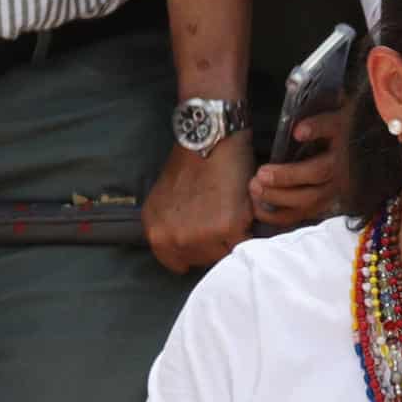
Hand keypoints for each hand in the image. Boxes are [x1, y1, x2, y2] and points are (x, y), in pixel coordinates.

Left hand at [143, 137, 253, 272]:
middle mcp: (171, 237)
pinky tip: (243, 209)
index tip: (205, 234)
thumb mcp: (166, 199)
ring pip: (224, 254)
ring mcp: (198, 235)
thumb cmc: (191, 163)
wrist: (210, 138)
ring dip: (232, 238)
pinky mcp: (226, 228)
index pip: (178, 263)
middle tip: (221, 217)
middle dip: (215, 243)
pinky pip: (244, 243)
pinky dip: (248, 229)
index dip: (196, 249)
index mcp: (154, 230)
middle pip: (203, 260)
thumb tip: (192, 245)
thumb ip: (172, 226)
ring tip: (232, 212)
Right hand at [250, 107, 346, 224]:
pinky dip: (314, 130)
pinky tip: (298, 132)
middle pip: (311, 196)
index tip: (255, 206)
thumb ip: (299, 186)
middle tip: (253, 186)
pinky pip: (329, 129)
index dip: (278, 213)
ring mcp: (343, 152)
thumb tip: (262, 195)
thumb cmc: (334, 148)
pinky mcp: (343, 124)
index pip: (305, 210)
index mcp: (331, 191)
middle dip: (279, 195)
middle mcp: (341, 178)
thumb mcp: (319, 174)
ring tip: (263, 172)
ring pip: (319, 171)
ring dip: (289, 174)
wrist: (364, 119)